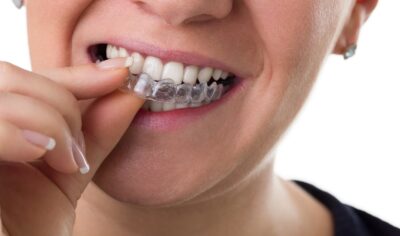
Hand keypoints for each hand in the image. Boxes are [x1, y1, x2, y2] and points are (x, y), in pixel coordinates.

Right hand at [0, 59, 142, 235]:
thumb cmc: (28, 228)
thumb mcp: (67, 175)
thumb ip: (96, 134)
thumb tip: (129, 94)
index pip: (26, 79)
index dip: (75, 73)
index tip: (120, 72)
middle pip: (10, 75)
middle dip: (60, 103)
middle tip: (77, 150)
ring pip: (2, 90)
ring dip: (47, 120)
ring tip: (65, 162)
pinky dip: (16, 133)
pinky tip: (39, 154)